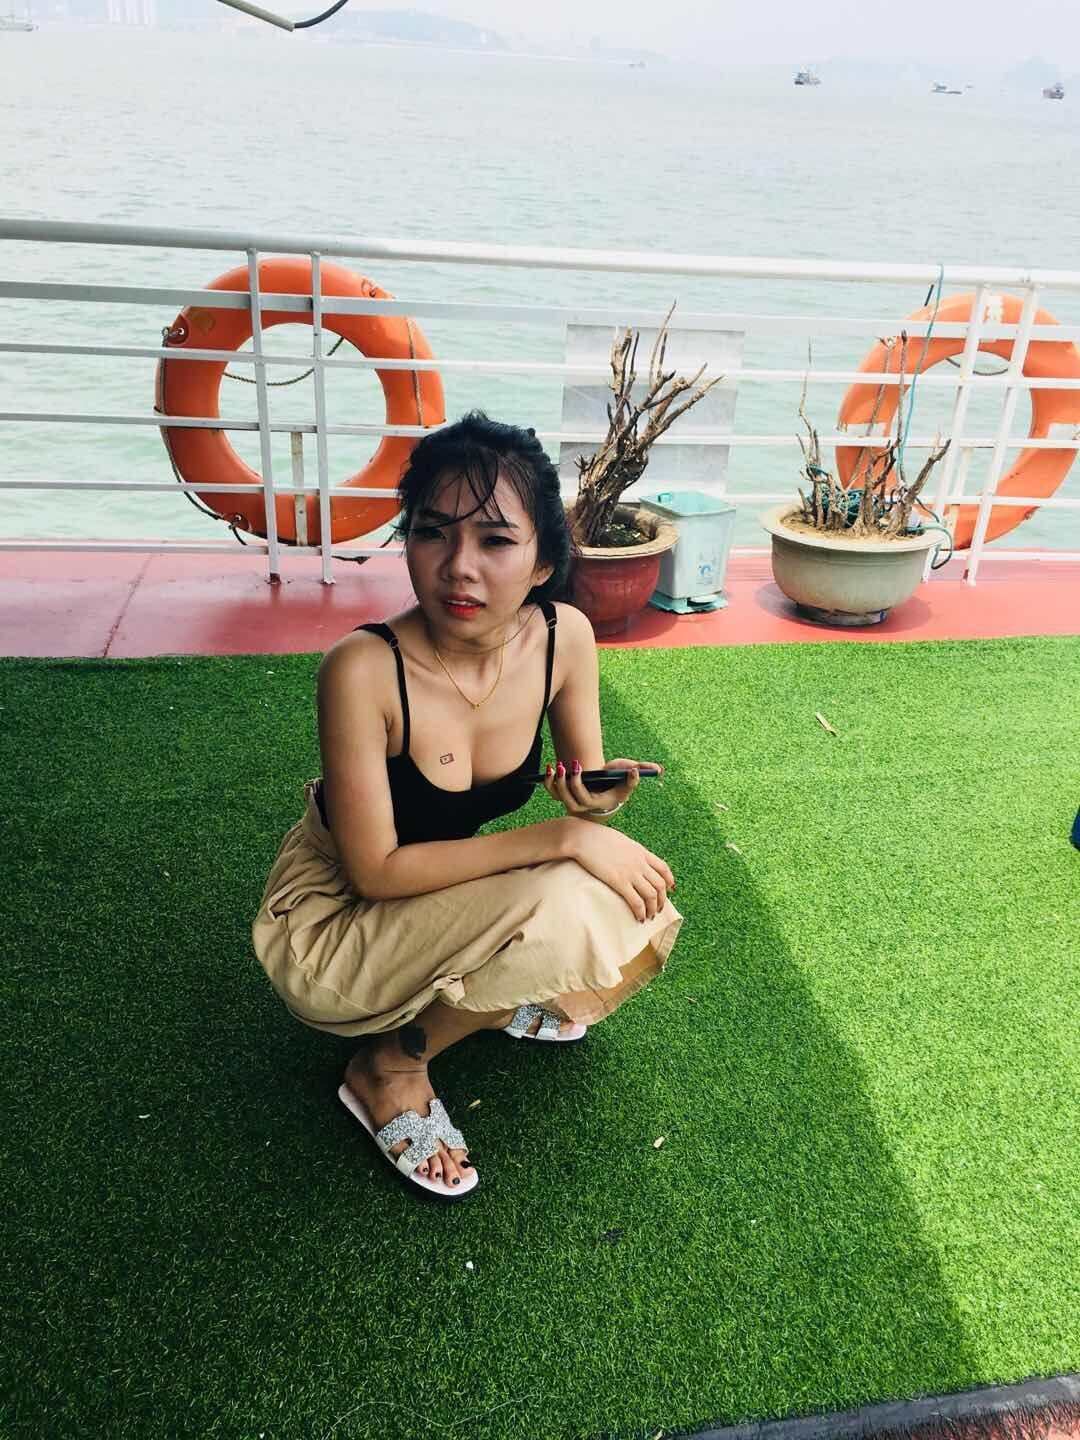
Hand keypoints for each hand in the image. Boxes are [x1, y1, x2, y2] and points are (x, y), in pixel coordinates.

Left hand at [543, 757, 661, 818]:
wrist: (602, 786)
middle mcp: (584, 806)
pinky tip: (549, 767)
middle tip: (569, 765)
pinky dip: (548, 781)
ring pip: (560, 796)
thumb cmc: (615, 781)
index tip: (580, 768)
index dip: (580, 785)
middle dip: (568, 782)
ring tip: (558, 765)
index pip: (588, 799)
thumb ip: (640, 774)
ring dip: (557, 781)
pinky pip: (552, 792)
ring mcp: (572, 801)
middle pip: (571, 799)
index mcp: (599, 803)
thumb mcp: (627, 778)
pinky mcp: (563, 795)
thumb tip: (657, 769)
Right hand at [563, 816, 675, 921]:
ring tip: (649, 916)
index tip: (670, 890)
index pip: (663, 868)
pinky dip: (640, 912)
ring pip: (651, 895)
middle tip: (658, 909)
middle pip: (660, 885)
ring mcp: (631, 872)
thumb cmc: (597, 838)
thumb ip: (630, 851)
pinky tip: (639, 917)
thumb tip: (631, 858)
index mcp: (641, 852)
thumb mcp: (621, 841)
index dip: (669, 881)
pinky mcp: (619, 882)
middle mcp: (640, 863)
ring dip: (652, 908)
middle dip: (662, 900)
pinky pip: (636, 901)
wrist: (584, 838)